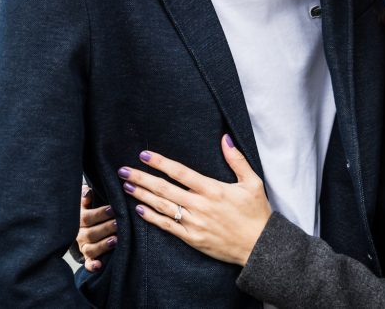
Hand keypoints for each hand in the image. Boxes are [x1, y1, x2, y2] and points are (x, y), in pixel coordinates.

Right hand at [76, 187, 117, 271]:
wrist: (83, 225)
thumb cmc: (90, 208)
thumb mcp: (86, 200)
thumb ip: (86, 196)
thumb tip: (88, 193)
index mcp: (79, 218)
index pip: (87, 217)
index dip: (100, 214)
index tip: (113, 209)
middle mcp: (79, 234)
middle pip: (90, 234)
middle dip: (106, 229)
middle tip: (119, 224)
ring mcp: (83, 246)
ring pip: (90, 249)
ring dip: (102, 246)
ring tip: (116, 240)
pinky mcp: (88, 258)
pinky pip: (88, 264)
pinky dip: (92, 266)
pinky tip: (99, 265)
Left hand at [117, 135, 270, 265]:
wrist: (260, 247)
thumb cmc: (257, 213)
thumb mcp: (252, 182)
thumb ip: (237, 160)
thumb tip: (225, 138)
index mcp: (213, 189)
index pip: (180, 172)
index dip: (160, 163)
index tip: (144, 155)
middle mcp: (200, 205)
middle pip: (164, 189)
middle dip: (142, 178)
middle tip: (124, 170)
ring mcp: (194, 223)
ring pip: (162, 207)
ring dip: (142, 196)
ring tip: (127, 186)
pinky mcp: (192, 239)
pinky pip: (167, 227)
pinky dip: (152, 218)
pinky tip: (139, 210)